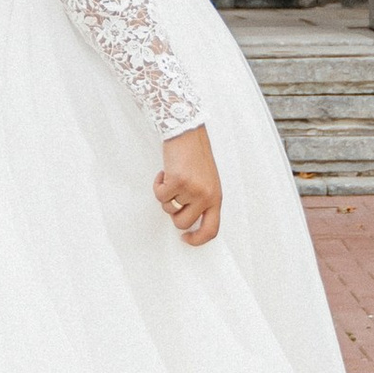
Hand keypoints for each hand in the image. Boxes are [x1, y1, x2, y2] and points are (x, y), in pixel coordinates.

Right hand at [154, 125, 221, 247]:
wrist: (188, 132)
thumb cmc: (196, 156)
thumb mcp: (207, 182)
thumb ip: (202, 201)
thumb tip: (185, 222)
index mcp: (216, 197)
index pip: (211, 229)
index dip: (198, 239)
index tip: (186, 238)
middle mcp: (206, 196)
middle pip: (182, 223)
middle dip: (173, 212)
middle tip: (173, 195)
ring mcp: (192, 190)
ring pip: (168, 209)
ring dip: (165, 195)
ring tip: (171, 177)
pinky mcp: (177, 182)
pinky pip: (160, 195)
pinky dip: (158, 185)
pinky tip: (165, 172)